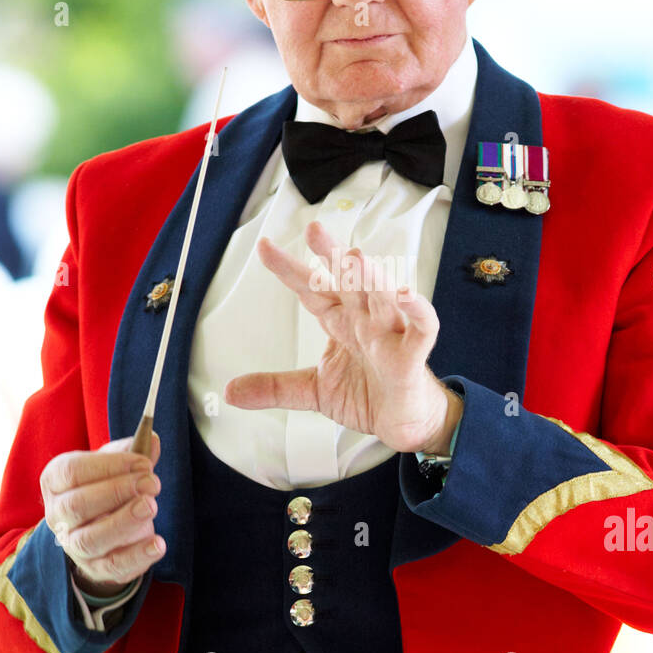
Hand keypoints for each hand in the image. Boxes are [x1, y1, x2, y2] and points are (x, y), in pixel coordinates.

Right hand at [41, 432, 163, 596]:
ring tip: (151, 506)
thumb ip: (133, 452)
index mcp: (56, 482)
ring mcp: (74, 545)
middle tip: (151, 482)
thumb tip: (153, 440)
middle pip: (77, 506)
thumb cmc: (105, 487)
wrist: (101, 529)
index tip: (142, 462)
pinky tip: (158, 543)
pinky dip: (137, 556)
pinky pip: (113, 566)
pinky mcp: (96, 568)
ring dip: (123, 522)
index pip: (72, 472)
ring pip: (90, 539)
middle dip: (117, 491)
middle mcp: (58, 515)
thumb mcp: (114, 465)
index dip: (108, 466)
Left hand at [224, 221, 462, 453]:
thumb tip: (230, 392)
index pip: (311, 288)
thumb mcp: (312, 391)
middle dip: (332, 255)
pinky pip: (422, 328)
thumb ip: (275, 387)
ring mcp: (390, 334)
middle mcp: (364, 320)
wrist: (403, 422)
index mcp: (340, 322)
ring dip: (371, 277)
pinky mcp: (412, 355)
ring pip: (382, 297)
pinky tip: (406, 296)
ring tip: (357, 258)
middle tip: (314, 230)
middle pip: (348, 281)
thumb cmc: (367, 394)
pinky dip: (419, 311)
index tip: (264, 247)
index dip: (288, 269)